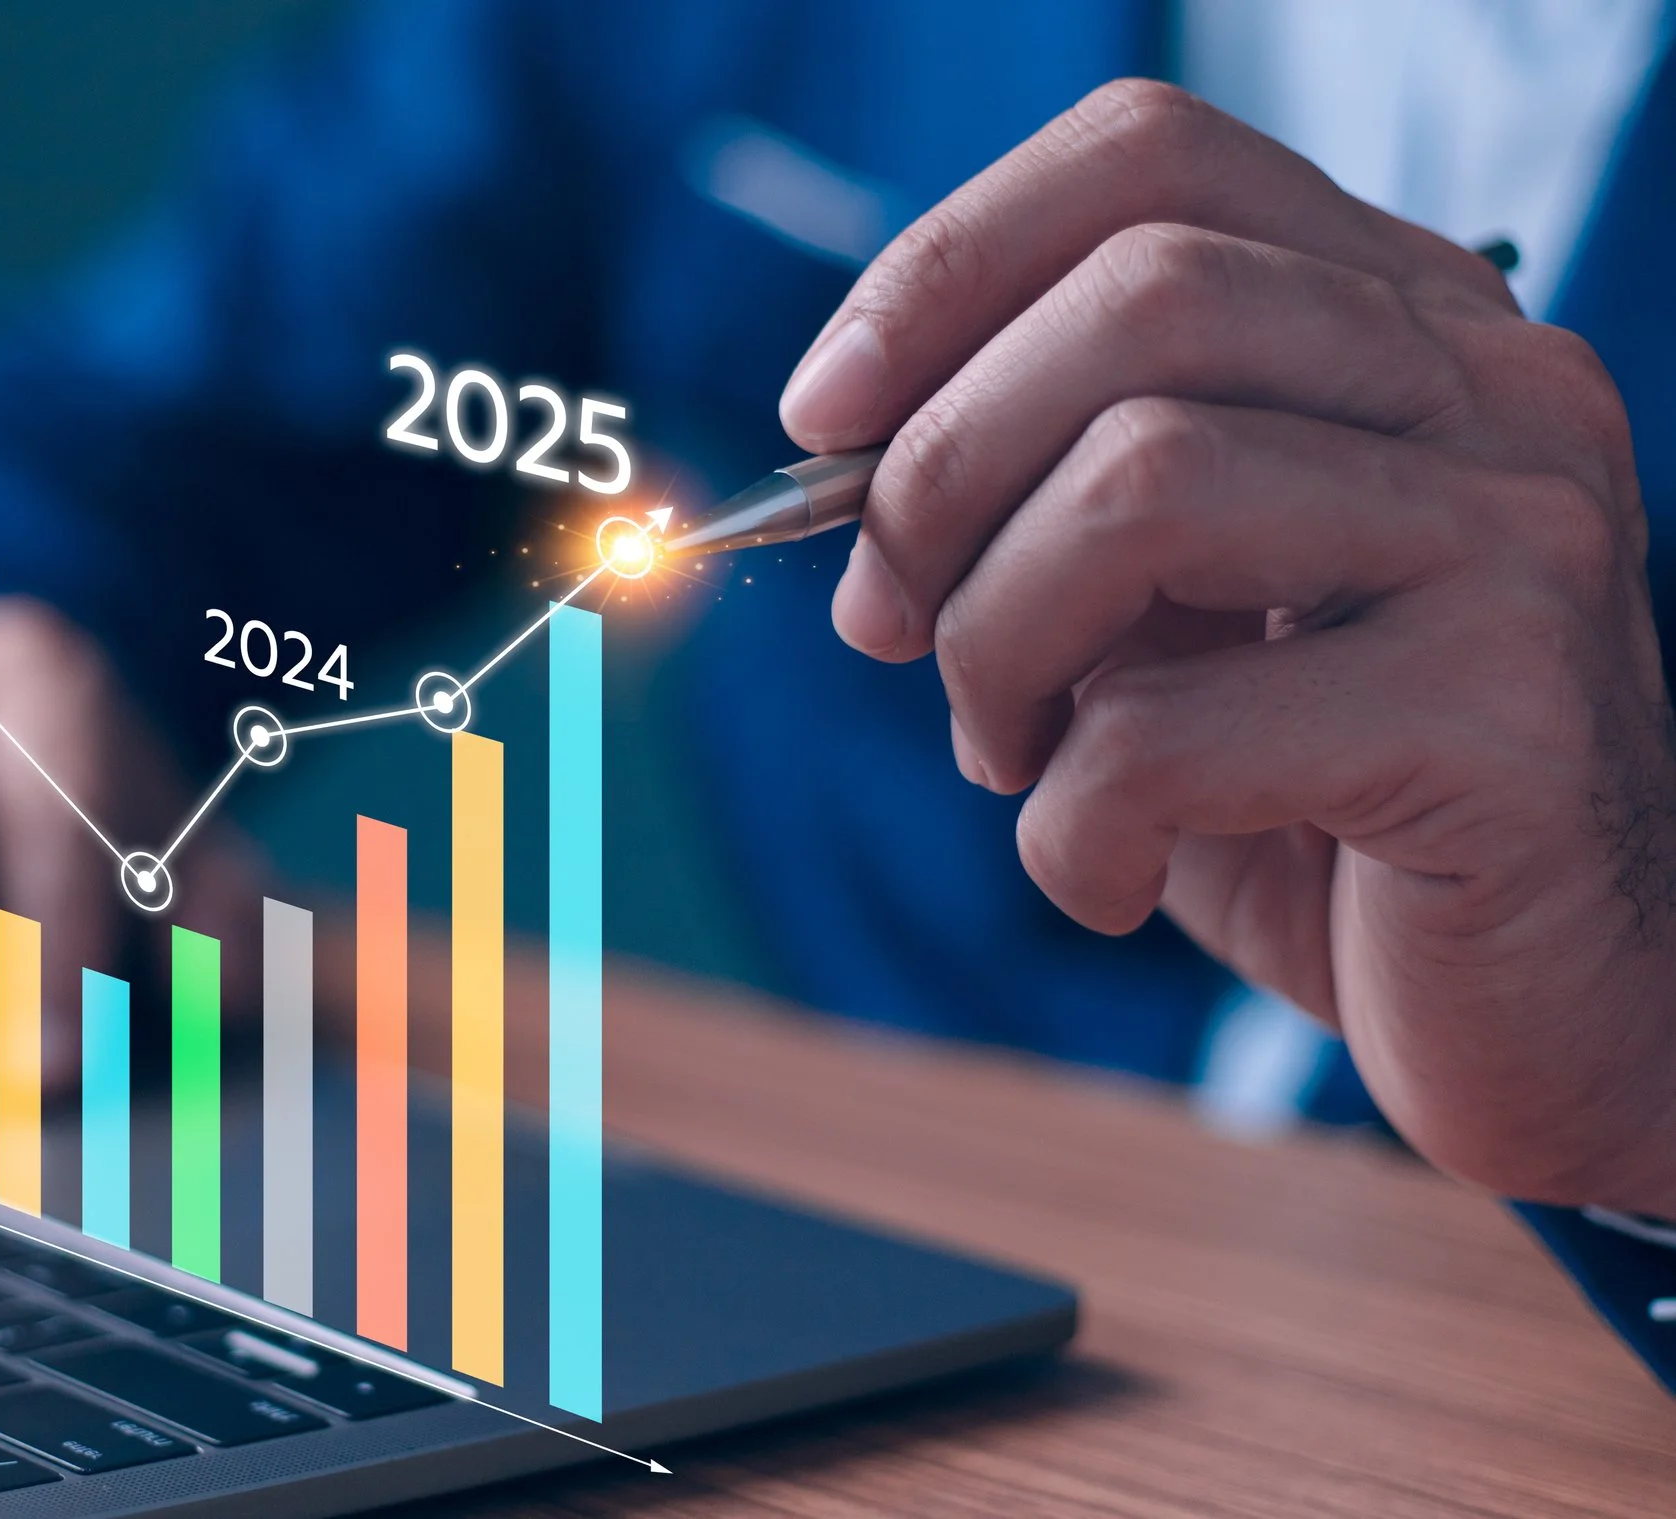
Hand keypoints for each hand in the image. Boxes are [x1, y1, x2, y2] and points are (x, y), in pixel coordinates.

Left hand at [779, 80, 1675, 1212]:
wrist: (1555, 1016)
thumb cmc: (1326, 815)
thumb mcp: (1163, 630)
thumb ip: (1044, 518)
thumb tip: (842, 466)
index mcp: (1400, 328)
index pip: (1153, 159)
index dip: (948, 264)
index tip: (821, 415)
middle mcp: (1489, 391)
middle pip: (1139, 294)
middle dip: (939, 471)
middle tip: (888, 624)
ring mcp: (1521, 539)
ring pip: (1142, 479)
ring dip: (992, 643)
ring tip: (1011, 756)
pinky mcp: (1507, 718)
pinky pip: (1173, 729)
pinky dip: (1068, 827)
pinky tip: (1104, 878)